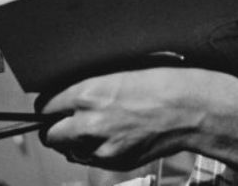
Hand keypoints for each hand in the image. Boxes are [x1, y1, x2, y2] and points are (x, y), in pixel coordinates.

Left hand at [39, 67, 237, 171]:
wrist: (191, 109)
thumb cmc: (162, 83)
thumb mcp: (119, 74)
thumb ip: (90, 88)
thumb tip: (70, 95)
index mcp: (88, 93)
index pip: (46, 106)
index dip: (47, 108)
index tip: (50, 108)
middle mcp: (89, 122)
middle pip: (50, 136)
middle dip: (54, 129)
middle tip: (63, 124)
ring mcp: (102, 146)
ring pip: (69, 152)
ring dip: (74, 143)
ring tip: (91, 132)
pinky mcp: (115, 162)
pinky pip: (91, 161)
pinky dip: (94, 153)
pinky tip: (110, 139)